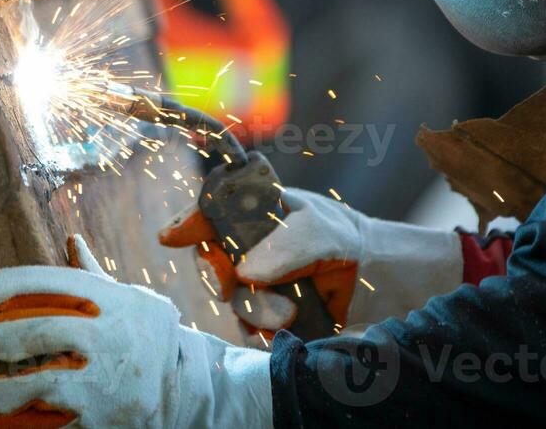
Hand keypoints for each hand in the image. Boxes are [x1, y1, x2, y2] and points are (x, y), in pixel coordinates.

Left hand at [0, 235, 271, 428]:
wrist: (189, 389)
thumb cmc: (149, 336)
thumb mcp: (130, 301)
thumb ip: (93, 277)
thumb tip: (71, 240)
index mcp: (117, 303)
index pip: (60, 282)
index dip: (17, 282)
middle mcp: (113, 339)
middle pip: (44, 331)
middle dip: (0, 337)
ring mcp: (109, 383)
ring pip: (44, 385)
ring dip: (3, 390)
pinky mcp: (104, 421)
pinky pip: (55, 427)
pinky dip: (21, 428)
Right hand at [159, 187, 463, 333]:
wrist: (374, 280)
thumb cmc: (345, 239)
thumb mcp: (320, 230)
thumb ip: (285, 246)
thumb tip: (246, 272)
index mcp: (254, 213)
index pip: (210, 215)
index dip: (187, 225)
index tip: (171, 236)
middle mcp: (248, 248)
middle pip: (211, 263)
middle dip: (219, 276)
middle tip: (233, 282)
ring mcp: (256, 284)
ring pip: (232, 301)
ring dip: (255, 310)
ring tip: (288, 313)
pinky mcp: (267, 316)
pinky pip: (249, 329)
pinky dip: (263, 332)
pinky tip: (287, 327)